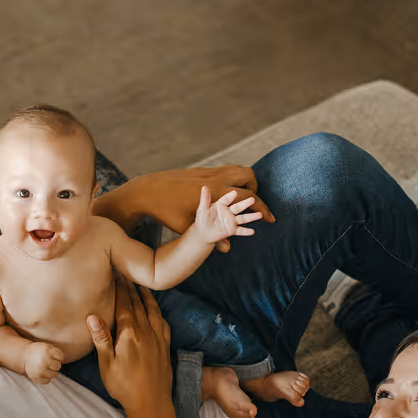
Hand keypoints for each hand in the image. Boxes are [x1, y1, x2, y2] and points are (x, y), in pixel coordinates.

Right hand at [24, 342, 63, 383]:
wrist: (23, 355)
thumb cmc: (38, 351)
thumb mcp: (46, 346)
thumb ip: (55, 351)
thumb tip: (63, 359)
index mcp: (48, 351)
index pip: (61, 357)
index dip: (58, 357)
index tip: (53, 357)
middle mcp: (45, 360)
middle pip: (58, 366)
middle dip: (54, 365)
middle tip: (49, 363)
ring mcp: (41, 369)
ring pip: (54, 375)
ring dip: (51, 372)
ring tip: (45, 368)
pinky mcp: (37, 377)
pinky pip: (47, 381)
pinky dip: (45, 378)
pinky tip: (42, 373)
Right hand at [87, 278, 171, 411]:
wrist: (151, 403)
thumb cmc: (124, 386)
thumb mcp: (107, 364)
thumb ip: (102, 338)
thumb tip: (92, 316)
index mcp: (130, 334)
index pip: (124, 305)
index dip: (120, 288)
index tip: (117, 274)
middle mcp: (146, 332)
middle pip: (138, 304)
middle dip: (131, 288)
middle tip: (126, 274)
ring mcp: (158, 339)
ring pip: (153, 311)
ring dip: (146, 297)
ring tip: (141, 286)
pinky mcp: (165, 347)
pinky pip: (163, 323)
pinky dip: (158, 312)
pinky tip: (156, 311)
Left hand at [94, 165, 274, 253]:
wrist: (147, 190)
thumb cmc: (166, 211)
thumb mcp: (189, 227)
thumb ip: (211, 236)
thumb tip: (227, 248)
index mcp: (214, 193)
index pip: (248, 197)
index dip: (263, 209)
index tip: (270, 220)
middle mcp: (214, 179)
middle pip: (248, 176)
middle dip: (256, 190)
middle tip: (254, 206)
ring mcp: (208, 172)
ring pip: (238, 169)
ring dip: (245, 181)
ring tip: (241, 199)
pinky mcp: (201, 171)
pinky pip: (226, 170)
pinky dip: (233, 179)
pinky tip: (224, 194)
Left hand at [189, 186, 261, 244]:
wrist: (202, 232)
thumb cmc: (202, 219)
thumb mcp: (201, 209)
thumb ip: (204, 199)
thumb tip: (204, 187)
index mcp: (221, 204)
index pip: (227, 199)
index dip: (230, 196)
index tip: (234, 193)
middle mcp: (229, 211)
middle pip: (239, 206)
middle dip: (246, 203)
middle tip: (252, 199)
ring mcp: (231, 220)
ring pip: (242, 218)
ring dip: (251, 216)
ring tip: (260, 215)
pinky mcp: (232, 230)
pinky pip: (240, 230)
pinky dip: (245, 231)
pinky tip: (252, 231)